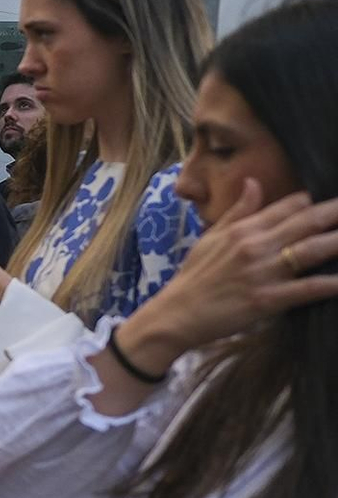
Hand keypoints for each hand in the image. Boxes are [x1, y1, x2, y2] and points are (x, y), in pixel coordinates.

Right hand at [120, 181, 337, 364]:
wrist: (176, 315)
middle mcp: (256, 245)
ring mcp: (263, 272)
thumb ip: (238, 210)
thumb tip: (254, 182)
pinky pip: (307, 289)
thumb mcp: (211, 238)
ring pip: (313, 250)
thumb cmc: (193, 277)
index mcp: (244, 229)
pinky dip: (330, 284)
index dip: (317, 202)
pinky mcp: (267, 299)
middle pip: (309, 221)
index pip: (291, 204)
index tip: (334, 205)